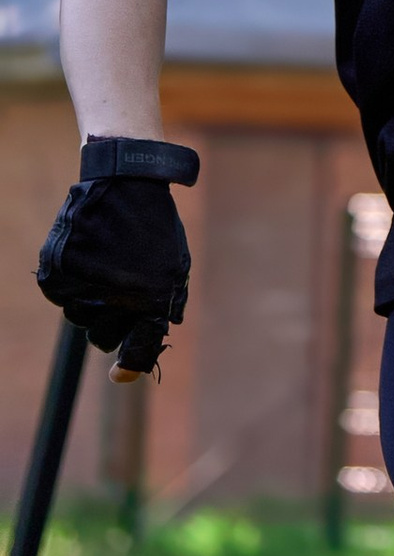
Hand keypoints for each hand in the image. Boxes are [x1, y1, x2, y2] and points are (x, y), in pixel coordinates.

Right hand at [36, 163, 195, 377]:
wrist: (126, 180)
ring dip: (93, 300)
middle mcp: (116, 298)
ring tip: (108, 261)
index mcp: (152, 298)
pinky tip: (90, 254)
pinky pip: (63, 296)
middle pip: (103, 339)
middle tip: (120, 289)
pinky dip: (74, 282)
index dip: (129, 368)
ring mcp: (83, 286)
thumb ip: (161, 309)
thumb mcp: (173, 266)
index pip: (138, 352)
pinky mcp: (57, 274)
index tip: (120, 375)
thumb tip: (139, 351)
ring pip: (81, 317)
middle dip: (111, 322)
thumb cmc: (153, 227)